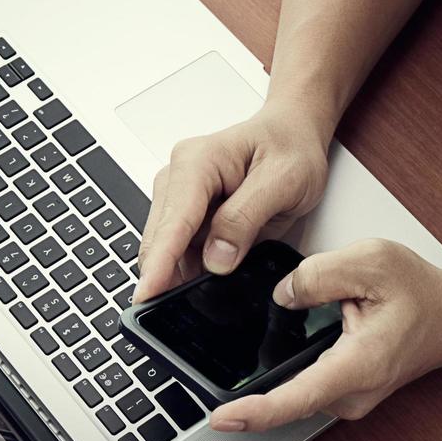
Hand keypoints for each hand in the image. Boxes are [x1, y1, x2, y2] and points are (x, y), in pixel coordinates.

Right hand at [133, 105, 331, 301]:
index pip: (172, 221)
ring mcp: (179, 198)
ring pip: (168, 250)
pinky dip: (195, 268)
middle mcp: (178, 179)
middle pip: (160, 241)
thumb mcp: (283, 180)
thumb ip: (246, 218)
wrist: (293, 134)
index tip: (148, 294)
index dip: (159, 262)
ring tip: (216, 287)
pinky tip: (217, 272)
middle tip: (194, 306)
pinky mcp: (188, 215)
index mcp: (197, 162)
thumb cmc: (290, 146)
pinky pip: (182, 250)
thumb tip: (217, 258)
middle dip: (169, 276)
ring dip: (185, 273)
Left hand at [209, 239, 441, 432]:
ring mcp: (348, 399)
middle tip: (231, 362)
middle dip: (251, 382)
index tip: (221, 418)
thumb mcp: (372, 261)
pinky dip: (287, 366)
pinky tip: (285, 341)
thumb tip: (282, 295)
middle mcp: (352, 394)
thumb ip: (320, 274)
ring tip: (274, 338)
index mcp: (360, 365)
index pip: (298, 398)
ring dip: (272, 369)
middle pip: (285, 396)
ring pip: (292, 387)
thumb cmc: (422, 292)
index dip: (255, 412)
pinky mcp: (343, 393)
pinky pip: (302, 383)